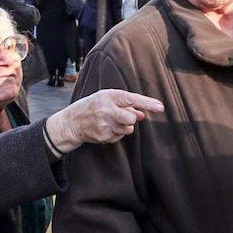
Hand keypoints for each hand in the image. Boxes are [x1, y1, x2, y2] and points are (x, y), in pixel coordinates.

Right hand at [45, 89, 163, 150]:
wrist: (72, 122)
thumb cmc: (93, 107)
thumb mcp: (107, 99)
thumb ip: (126, 104)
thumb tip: (142, 115)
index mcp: (109, 96)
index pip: (132, 99)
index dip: (147, 103)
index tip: (160, 108)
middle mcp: (106, 110)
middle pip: (131, 118)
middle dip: (131, 118)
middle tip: (121, 115)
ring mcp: (104, 124)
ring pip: (128, 129)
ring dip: (123, 126)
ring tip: (110, 121)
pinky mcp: (103, 136)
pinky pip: (120, 136)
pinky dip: (116, 133)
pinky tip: (105, 128)